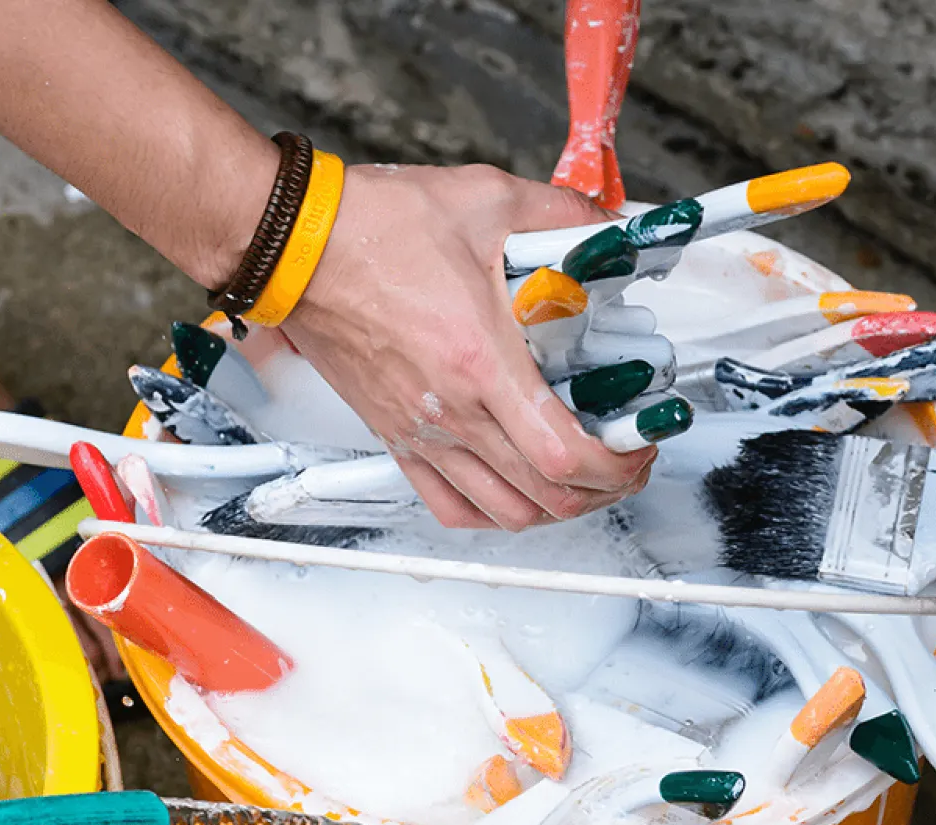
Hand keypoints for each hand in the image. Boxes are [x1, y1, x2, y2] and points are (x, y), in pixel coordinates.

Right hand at [283, 164, 655, 530]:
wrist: (296, 245)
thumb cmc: (372, 229)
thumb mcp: (486, 200)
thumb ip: (562, 214)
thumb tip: (608, 227)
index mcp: (480, 361)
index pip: (563, 454)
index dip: (617, 463)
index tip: (639, 443)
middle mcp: (451, 410)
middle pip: (545, 496)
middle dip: (604, 487)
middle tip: (626, 455)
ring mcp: (421, 432)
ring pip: (503, 512)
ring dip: (555, 506)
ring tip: (582, 475)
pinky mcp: (396, 437)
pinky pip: (450, 505)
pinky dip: (493, 512)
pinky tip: (515, 489)